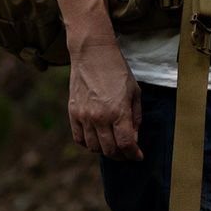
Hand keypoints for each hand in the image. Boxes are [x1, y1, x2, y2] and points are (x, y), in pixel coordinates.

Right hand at [67, 39, 142, 160]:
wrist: (93, 54)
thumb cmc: (118, 70)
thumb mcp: (135, 92)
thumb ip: (135, 118)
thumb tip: (133, 138)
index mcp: (118, 111)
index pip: (126, 144)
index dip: (133, 155)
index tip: (138, 156)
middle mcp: (100, 117)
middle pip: (110, 150)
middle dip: (122, 156)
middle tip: (127, 154)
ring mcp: (84, 116)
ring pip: (94, 147)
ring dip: (105, 151)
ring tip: (113, 146)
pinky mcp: (73, 113)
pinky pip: (79, 139)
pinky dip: (89, 144)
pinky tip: (97, 139)